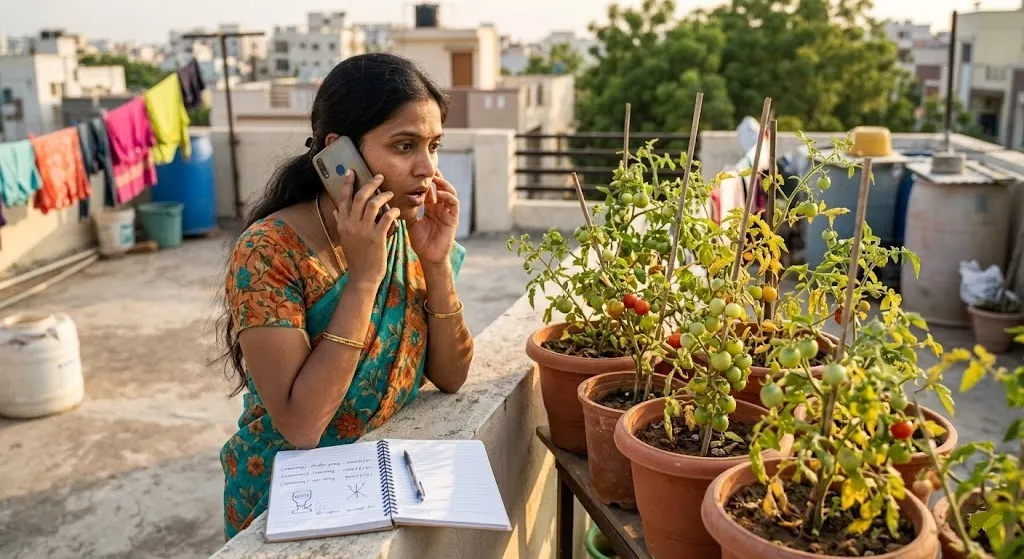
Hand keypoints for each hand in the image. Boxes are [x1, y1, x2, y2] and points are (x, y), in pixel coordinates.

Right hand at [333, 170, 401, 287]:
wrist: (362, 277)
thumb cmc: (357, 257)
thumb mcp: (345, 238)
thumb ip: (341, 222)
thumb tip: (335, 210)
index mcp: (343, 224)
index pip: (343, 198)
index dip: (347, 183)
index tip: (351, 171)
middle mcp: (351, 225)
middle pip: (359, 197)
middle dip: (369, 184)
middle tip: (379, 177)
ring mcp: (363, 231)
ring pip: (372, 204)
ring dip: (383, 196)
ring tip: (390, 194)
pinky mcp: (376, 238)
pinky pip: (386, 218)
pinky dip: (392, 211)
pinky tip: (397, 210)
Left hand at [409, 171, 458, 265]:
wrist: (429, 257)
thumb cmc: (420, 242)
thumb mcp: (410, 222)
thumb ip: (407, 210)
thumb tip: (395, 198)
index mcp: (430, 208)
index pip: (430, 189)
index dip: (426, 180)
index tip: (417, 171)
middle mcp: (440, 208)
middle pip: (441, 187)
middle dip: (436, 177)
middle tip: (428, 169)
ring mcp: (448, 212)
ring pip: (449, 192)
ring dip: (443, 184)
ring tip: (434, 178)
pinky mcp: (453, 218)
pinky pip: (454, 203)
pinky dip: (447, 196)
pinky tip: (439, 193)